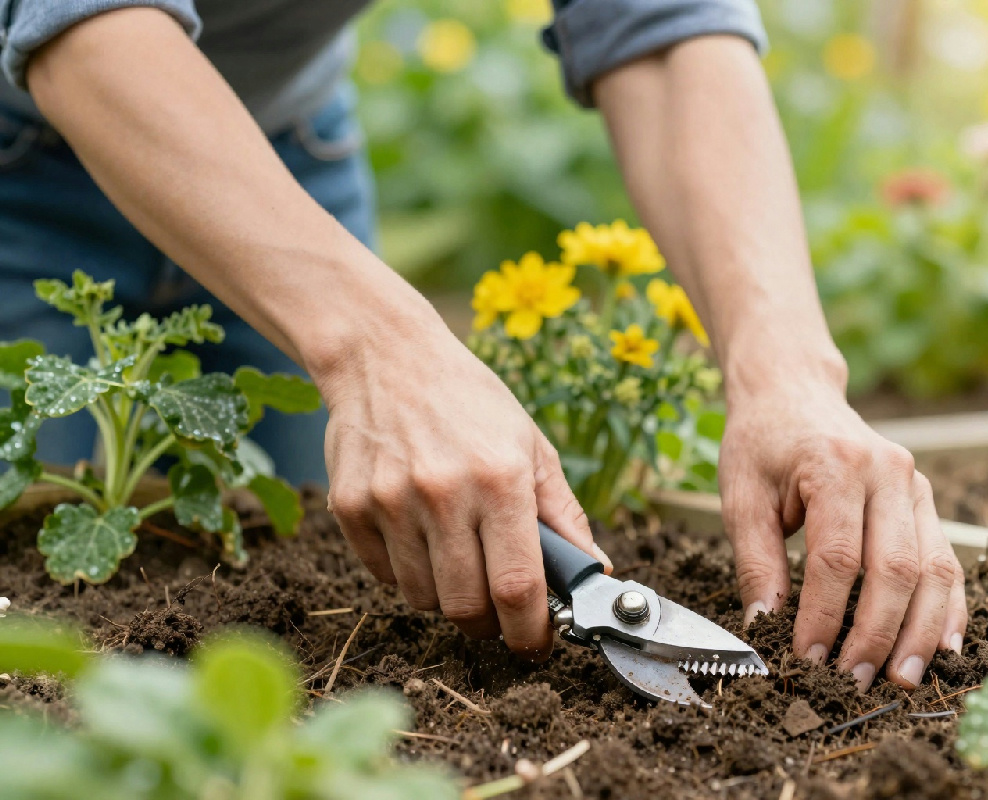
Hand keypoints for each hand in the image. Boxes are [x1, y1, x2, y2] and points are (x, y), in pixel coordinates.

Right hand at [313, 308, 607, 659]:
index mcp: (500, 479)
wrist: (384, 355)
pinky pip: (384, 576)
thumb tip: (595, 571)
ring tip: (457, 559)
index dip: (530, 631)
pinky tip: (419, 538)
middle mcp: (443, 494)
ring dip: (447, 597)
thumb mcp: (531, 445)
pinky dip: (407, 575)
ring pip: (423, 598)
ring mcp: (391, 502)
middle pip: (467, 606)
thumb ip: (563, 514)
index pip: (518, 586)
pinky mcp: (351, 507)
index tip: (535, 642)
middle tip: (497, 608)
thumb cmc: (469, 400)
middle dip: (489, 623)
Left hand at [719, 378, 966, 691]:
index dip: (824, 616)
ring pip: (934, 569)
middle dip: (876, 634)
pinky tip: (943, 646)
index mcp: (835, 465)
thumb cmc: (762, 443)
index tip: (807, 659)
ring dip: (921, 632)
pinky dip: (948, 607)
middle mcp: (886, 471)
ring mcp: (914, 484)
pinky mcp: (925, 499)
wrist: (793, 392)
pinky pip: (948, 560)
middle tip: (853, 681)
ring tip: (903, 679)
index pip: (837, 558)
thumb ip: (756, 563)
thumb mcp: (742, 498)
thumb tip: (764, 627)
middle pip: (896, 568)